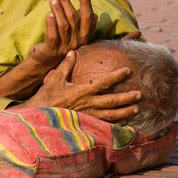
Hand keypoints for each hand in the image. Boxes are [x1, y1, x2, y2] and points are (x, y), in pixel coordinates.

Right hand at [19, 51, 140, 122]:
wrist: (38, 117)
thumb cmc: (46, 97)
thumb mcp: (55, 79)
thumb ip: (66, 65)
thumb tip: (73, 51)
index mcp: (81, 91)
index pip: (103, 82)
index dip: (116, 76)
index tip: (128, 71)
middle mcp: (87, 104)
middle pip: (112, 101)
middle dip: (127, 97)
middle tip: (140, 94)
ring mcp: (87, 116)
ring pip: (111, 115)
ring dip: (125, 112)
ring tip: (136, 109)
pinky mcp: (85, 125)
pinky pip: (103, 125)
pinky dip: (115, 124)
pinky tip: (124, 122)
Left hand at [28, 0, 96, 70]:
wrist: (44, 65)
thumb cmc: (60, 45)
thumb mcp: (74, 36)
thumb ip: (84, 26)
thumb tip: (96, 15)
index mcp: (83, 37)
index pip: (88, 18)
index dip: (86, 4)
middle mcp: (76, 42)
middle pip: (74, 18)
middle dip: (67, 2)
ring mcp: (64, 47)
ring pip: (64, 25)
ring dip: (58, 10)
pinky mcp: (52, 51)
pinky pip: (53, 37)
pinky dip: (51, 25)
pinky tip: (49, 14)